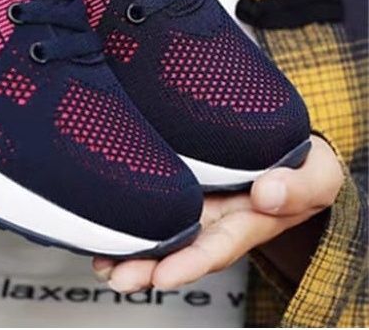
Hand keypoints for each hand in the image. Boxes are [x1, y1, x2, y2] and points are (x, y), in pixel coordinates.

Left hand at [93, 135, 342, 291]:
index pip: (217, 246)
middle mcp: (215, 218)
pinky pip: (152, 201)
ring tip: (102, 262)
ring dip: (132, 250)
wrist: (284, 144)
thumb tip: (267, 194)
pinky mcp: (178, 180)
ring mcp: (194, 202)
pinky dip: (127, 217)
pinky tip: (102, 229)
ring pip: (161, 231)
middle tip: (118, 276)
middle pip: (180, 249)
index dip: (191, 262)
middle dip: (149, 267)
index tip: (165, 275)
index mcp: (248, 221)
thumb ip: (300, 186)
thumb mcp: (317, 174)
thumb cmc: (302, 165)